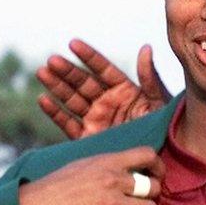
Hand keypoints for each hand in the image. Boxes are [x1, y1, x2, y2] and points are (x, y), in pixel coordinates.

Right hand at [18, 146, 164, 204]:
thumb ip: (109, 163)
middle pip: (154, 187)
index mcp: (109, 162)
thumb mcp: (85, 163)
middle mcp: (114, 181)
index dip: (158, 166)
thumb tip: (131, 165)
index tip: (157, 175)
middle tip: (142, 200)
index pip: (148, 155)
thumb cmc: (58, 185)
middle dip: (151, 195)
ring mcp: (113, 204)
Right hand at [36, 39, 171, 138]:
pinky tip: (43, 100)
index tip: (73, 43)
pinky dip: (55, 113)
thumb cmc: (164, 128)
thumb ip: (149, 78)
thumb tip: (145, 48)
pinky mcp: (87, 137)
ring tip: (41, 72)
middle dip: (67, 71)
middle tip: (52, 60)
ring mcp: (96, 118)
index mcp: (124, 90)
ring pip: (72, 99)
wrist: (157, 160)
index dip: (89, 57)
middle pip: (83, 82)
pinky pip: (68, 124)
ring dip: (56, 86)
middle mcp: (107, 102)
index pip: (103, 69)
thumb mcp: (159, 101)